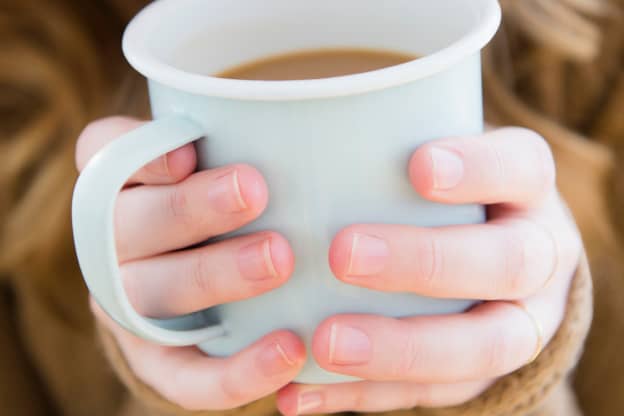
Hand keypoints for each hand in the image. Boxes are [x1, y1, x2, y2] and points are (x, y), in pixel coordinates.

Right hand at [77, 117, 305, 410]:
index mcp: (123, 183)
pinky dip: (234, 370)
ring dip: (214, 276)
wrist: (202, 289)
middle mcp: (114, 242)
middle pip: (131, 223)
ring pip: (153, 294)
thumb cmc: (226, 209)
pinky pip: (186, 377)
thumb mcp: (225, 164)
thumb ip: (248, 140)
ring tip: (279, 259)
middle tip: (254, 191)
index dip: (141, 154)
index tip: (190, 149)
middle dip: (190, 208)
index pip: (106, 152)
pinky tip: (291, 349)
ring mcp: (129, 305)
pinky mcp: (157, 362)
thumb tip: (327, 124)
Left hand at [277, 128, 581, 414]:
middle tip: (345, 254)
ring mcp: (521, 321)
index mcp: (528, 190)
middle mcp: (539, 256)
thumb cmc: (448, 194)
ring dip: (401, 349)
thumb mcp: (441, 153)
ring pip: (483, 346)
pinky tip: (305, 392)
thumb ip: (390, 144)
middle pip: (508, 263)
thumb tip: (290, 129)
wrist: (497, 257)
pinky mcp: (484, 373)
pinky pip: (436, 393)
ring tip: (326, 344)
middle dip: (427, 261)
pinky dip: (367, 395)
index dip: (478, 169)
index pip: (521, 168)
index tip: (418, 166)